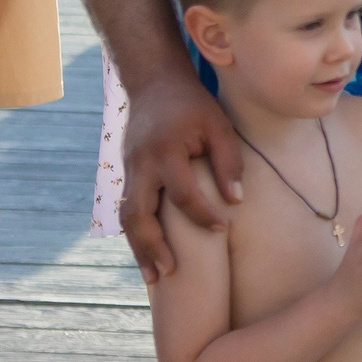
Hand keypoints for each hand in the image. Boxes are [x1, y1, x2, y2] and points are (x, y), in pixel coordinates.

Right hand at [121, 68, 247, 282]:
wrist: (154, 84)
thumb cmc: (193, 106)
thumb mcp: (219, 125)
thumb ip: (228, 162)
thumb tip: (235, 203)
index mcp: (165, 151)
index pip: (182, 194)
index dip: (202, 214)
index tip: (222, 227)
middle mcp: (140, 165)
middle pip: (137, 214)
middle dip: (152, 246)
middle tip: (169, 273)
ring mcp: (128, 170)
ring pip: (126, 217)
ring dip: (138, 248)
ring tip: (154, 278)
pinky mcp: (127, 174)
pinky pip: (127, 209)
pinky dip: (137, 234)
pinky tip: (150, 255)